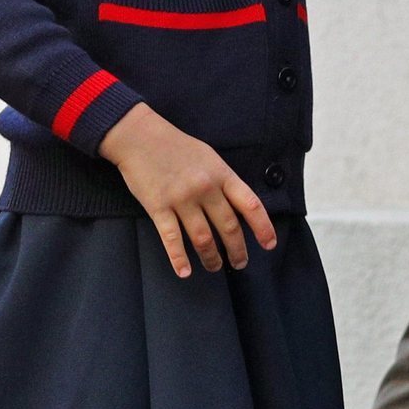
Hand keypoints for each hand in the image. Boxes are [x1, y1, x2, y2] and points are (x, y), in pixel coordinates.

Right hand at [98, 104, 277, 277]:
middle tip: (240, 263)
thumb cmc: (176, 146)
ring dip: (211, 258)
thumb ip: (224, 180)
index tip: (269, 244)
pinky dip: (179, 259)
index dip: (263, 227)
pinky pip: (172, 239)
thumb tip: (239, 207)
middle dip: (237, 250)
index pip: (250, 205)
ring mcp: (181, 199)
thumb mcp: (209, 156)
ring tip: (215, 267)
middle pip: (229, 227)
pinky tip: (185, 272)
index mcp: (221, 174)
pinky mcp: (158, 207)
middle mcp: (205, 188)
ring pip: (203, 238)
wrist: (139, 136)